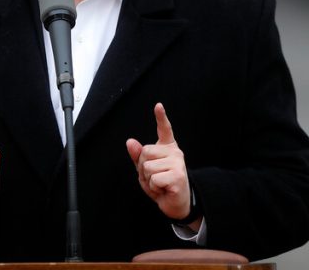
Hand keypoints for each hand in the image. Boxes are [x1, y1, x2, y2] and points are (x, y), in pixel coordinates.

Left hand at [126, 103, 192, 221]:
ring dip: (149, 179)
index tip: (158, 105)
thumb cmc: (161, 184)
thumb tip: (130, 142)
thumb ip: (138, 156)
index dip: (161, 117)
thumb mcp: (145, 170)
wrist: (175, 204)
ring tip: (159, 183)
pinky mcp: (178, 176)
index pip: (164, 129)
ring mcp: (178, 163)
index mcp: (167, 148)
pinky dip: (154, 187)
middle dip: (143, 167)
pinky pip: (154, 178)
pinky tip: (164, 189)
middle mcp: (175, 152)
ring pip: (148, 166)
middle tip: (154, 177)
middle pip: (146, 152)